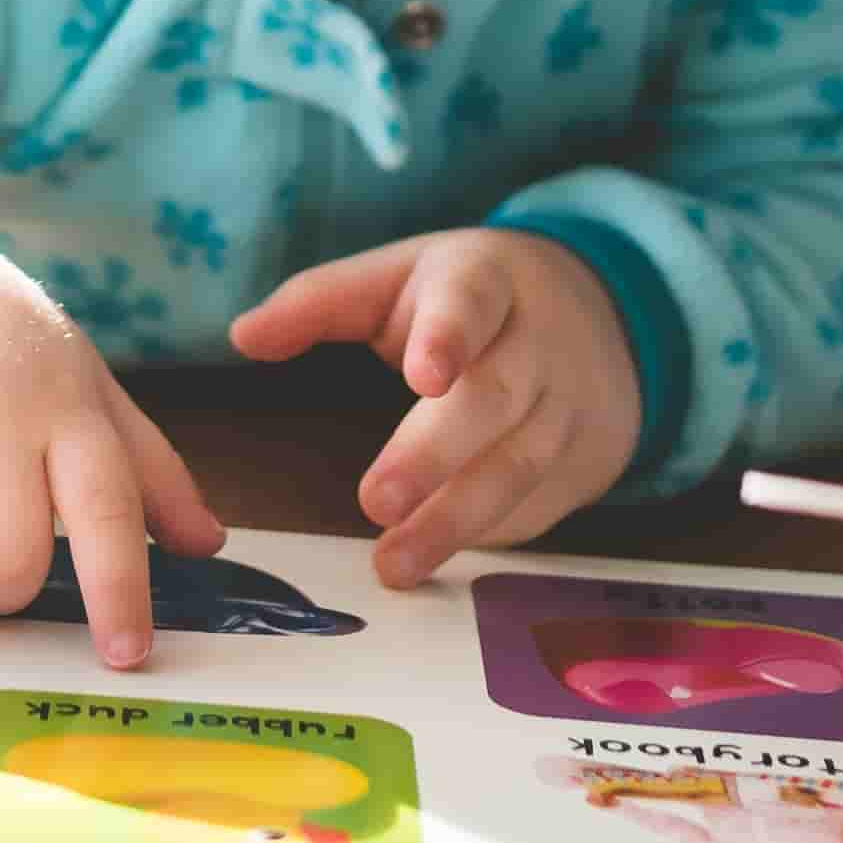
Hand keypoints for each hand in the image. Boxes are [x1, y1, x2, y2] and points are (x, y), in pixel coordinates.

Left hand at [230, 230, 643, 584]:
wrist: (600, 321)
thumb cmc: (467, 301)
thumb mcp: (400, 277)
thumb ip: (320, 302)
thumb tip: (242, 337)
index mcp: (484, 281)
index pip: (470, 302)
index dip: (450, 337)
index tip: (424, 375)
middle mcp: (536, 343)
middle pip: (494, 398)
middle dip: (436, 454)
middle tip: (375, 501)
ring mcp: (566, 406)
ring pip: (518, 465)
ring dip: (454, 521)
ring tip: (393, 564)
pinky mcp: (578, 463)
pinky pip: (533, 506)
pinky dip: (486, 537)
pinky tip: (438, 563)